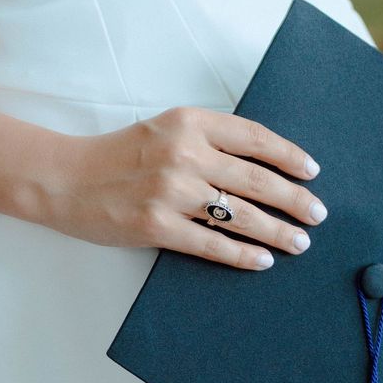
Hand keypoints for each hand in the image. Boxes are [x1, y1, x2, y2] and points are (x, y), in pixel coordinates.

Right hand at [41, 106, 326, 269]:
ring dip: (277, 231)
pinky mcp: (157, 226)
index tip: (311, 170)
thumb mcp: (163, 129)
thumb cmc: (117, 154)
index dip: (288, 155)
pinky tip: (262, 260)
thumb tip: (261, 163)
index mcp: (188, 122)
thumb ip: (206, 138)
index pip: (253, 136)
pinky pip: (213, 244)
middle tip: (317, 214)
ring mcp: (171, 191)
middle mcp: (183, 153)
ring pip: (241, 215)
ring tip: (299, 242)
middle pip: (256, 179)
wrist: (65, 178)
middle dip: (294, 199)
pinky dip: (242, 254)